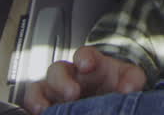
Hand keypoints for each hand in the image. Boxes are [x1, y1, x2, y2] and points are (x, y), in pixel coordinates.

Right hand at [21, 46, 146, 113]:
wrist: (108, 92)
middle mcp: (69, 74)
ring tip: (43, 108)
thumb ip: (132, 79)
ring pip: (39, 87)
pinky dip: (32, 107)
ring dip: (39, 97)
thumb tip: (128, 89)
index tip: (87, 65)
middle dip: (62, 81)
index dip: (84, 58)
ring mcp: (55, 90)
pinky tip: (38, 113)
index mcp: (91, 63)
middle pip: (57, 70)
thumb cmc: (115, 82)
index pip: (84, 54)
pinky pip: (32, 103)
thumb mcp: (129, 77)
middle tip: (72, 93)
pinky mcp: (47, 102)